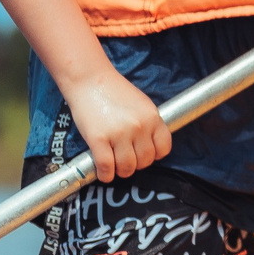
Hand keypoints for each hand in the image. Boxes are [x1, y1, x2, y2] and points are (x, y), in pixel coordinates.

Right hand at [67, 67, 170, 182]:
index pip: (164, 149)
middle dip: (136, 164)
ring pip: (127, 167)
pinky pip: (106, 167)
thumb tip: (151, 146)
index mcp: (152, 117)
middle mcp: (139, 127)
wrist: (90, 80)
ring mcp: (119, 133)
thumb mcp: (142, 104)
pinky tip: (104, 172)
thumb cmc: (114, 91)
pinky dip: (105, 175)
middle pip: (145, 161)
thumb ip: (149, 123)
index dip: (154, 156)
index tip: (143, 155)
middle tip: (126, 160)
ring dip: (121, 171)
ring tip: (115, 166)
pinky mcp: (98, 139)